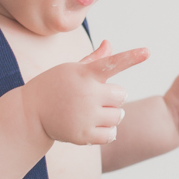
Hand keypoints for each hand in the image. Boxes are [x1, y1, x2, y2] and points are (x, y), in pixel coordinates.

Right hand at [25, 42, 148, 145]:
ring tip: (93, 112)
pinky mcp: (83, 134)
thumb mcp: (71, 70)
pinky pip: (111, 134)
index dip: (131, 57)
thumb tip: (109, 43)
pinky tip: (93, 126)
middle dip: (113, 98)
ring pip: (119, 116)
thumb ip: (94, 59)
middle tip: (96, 98)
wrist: (30, 112)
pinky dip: (107, 132)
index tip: (148, 52)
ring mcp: (85, 115)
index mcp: (84, 74)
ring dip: (112, 115)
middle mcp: (86, 93)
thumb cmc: (55, 86)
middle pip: (122, 96)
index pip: (111, 63)